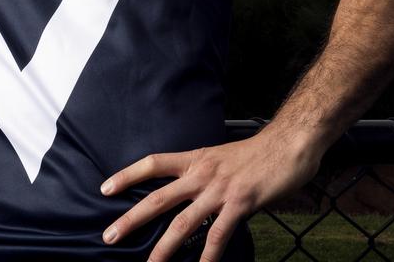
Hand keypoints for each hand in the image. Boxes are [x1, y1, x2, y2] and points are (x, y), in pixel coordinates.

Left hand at [100, 126, 322, 260]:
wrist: (289, 142)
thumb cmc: (259, 151)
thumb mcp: (222, 156)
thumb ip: (205, 174)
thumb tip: (192, 193)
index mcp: (196, 159)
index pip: (153, 163)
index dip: (127, 175)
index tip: (105, 188)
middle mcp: (202, 174)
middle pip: (158, 198)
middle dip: (132, 219)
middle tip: (109, 236)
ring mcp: (220, 190)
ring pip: (183, 223)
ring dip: (163, 248)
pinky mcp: (240, 204)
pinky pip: (218, 235)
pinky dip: (208, 257)